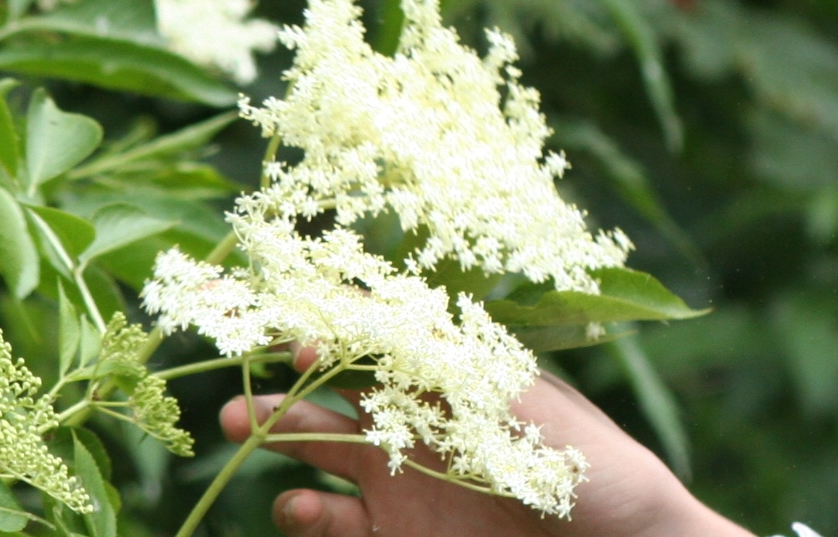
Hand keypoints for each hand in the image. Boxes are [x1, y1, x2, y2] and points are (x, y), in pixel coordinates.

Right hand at [220, 356, 750, 536]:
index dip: (334, 337)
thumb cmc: (596, 468)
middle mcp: (418, 427)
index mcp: (452, 381)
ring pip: (320, 458)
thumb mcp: (536, 412)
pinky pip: (335, 525)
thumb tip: (400, 321)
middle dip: (284, 394)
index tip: (298, 337)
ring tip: (249, 437)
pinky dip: (306, 514)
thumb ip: (466, 374)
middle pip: (333, 400)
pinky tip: (298, 506)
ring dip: (279, 444)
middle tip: (241, 398)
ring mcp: (404, 485)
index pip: (379, 344)